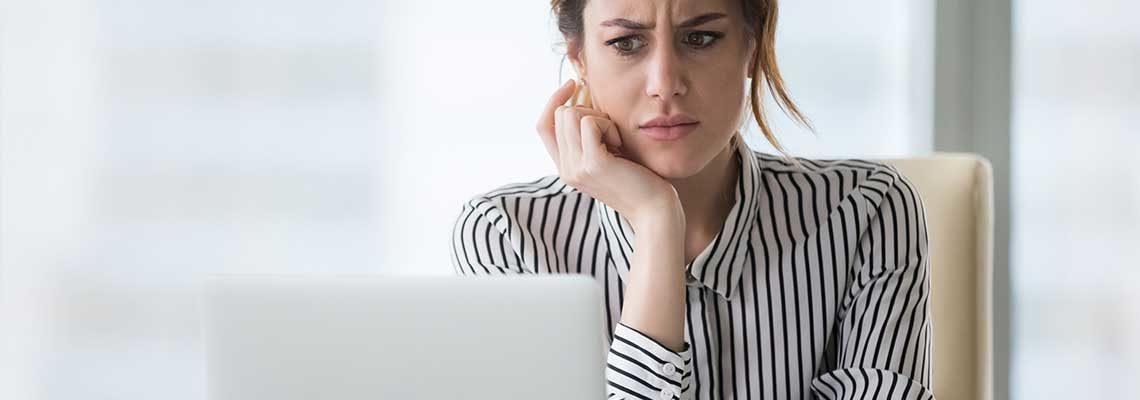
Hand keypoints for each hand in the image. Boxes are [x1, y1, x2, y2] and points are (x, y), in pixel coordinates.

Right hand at [535, 80, 681, 227]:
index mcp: (566, 168)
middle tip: (612, 133)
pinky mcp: (592, 164)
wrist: (654, 211)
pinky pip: (590, 122)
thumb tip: (582, 95)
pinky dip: (609, 125)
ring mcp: (576, 168)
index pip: (543, 126)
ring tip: (616, 140)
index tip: (574, 85)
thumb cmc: (639, 179)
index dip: (554, 101)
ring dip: (599, 118)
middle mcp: (566, 169)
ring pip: (571, 114)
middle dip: (588, 111)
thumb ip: (590, 136)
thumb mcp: (608, 155)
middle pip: (559, 114)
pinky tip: (621, 144)